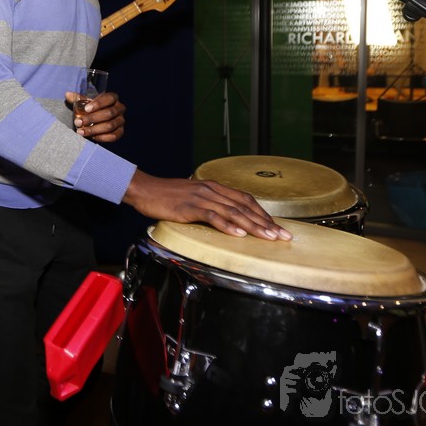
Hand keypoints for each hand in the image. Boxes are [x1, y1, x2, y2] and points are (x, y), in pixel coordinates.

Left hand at [67, 90, 124, 141]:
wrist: (100, 119)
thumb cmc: (93, 108)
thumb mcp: (86, 102)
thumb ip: (78, 98)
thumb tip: (67, 94)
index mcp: (113, 98)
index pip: (109, 98)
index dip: (98, 104)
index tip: (86, 109)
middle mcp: (120, 108)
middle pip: (109, 113)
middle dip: (92, 118)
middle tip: (78, 122)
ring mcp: (121, 121)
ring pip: (110, 126)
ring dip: (94, 129)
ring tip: (81, 132)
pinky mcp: (120, 132)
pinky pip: (113, 136)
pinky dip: (101, 137)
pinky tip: (91, 137)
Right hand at [121, 171, 289, 240]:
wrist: (143, 189)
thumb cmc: (166, 196)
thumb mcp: (192, 197)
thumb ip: (209, 205)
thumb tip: (225, 219)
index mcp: (213, 187)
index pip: (245, 199)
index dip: (263, 213)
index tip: (277, 227)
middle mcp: (211, 190)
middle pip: (244, 206)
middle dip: (266, 222)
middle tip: (283, 236)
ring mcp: (200, 198)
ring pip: (233, 212)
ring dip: (253, 226)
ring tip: (268, 237)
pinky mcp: (188, 207)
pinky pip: (212, 216)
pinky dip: (227, 226)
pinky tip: (239, 234)